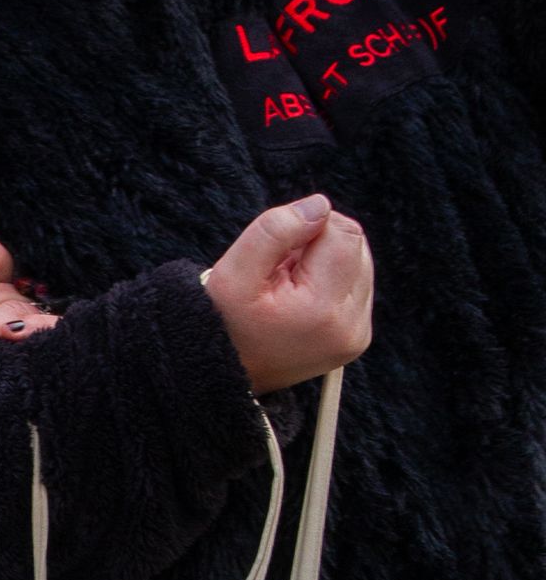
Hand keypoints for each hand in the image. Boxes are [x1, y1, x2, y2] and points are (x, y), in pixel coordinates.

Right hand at [202, 193, 371, 391]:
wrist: (222, 374)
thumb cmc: (223, 323)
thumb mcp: (233, 273)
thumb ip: (275, 230)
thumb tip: (320, 206)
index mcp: (324, 310)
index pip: (342, 233)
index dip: (306, 230)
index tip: (275, 257)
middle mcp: (351, 326)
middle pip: (354, 245)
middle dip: (316, 246)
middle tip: (279, 274)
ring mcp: (357, 335)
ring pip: (357, 261)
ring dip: (322, 263)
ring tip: (287, 288)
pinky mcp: (357, 337)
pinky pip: (355, 284)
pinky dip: (328, 281)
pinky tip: (299, 300)